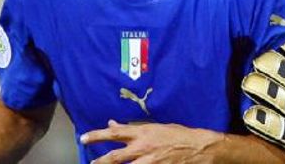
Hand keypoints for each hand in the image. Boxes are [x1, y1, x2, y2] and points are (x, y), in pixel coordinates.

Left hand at [81, 120, 223, 163]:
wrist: (200, 147)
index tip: (84, 138)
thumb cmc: (178, 134)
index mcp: (143, 133)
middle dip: (100, 162)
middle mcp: (143, 148)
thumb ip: (133, 128)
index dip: (97, 135)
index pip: (115, 133)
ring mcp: (150, 163)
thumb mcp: (155, 127)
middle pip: (115, 158)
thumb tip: (112, 124)